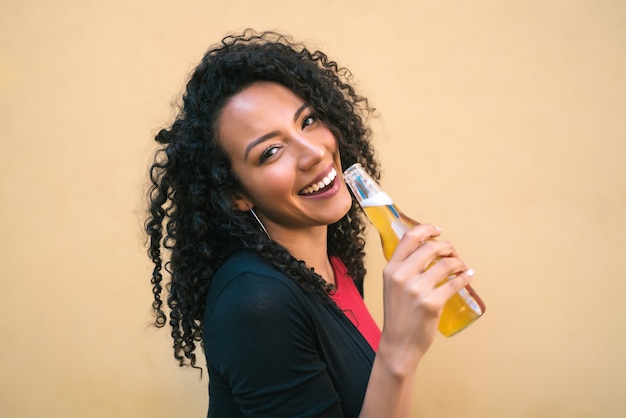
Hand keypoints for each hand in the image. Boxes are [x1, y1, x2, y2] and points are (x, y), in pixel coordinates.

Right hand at [378, 224, 474, 374]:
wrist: (398, 343)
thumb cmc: (398, 315)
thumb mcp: (392, 286)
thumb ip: (404, 268)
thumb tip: (427, 249)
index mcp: (391, 269)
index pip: (409, 237)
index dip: (427, 229)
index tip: (438, 232)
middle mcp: (402, 276)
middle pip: (431, 247)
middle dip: (448, 247)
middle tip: (453, 254)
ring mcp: (417, 289)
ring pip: (447, 264)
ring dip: (459, 262)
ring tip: (461, 267)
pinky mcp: (432, 303)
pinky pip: (455, 283)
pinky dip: (465, 277)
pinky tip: (468, 276)